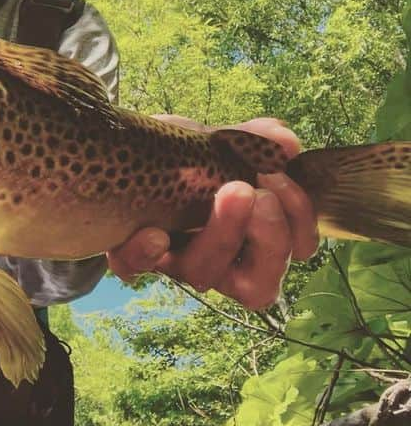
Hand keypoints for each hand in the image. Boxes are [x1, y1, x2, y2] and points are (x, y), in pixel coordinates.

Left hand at [106, 116, 319, 308]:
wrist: (126, 149)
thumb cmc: (181, 154)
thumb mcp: (215, 141)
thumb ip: (250, 142)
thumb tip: (286, 141)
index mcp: (250, 235)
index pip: (294, 251)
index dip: (300, 225)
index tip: (280, 177)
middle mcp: (217, 258)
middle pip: (259, 283)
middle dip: (269, 239)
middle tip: (258, 193)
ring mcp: (174, 261)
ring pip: (204, 275)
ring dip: (221, 237)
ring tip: (228, 192)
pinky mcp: (129, 254)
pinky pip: (135, 268)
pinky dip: (145, 255)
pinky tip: (154, 233)